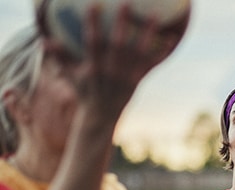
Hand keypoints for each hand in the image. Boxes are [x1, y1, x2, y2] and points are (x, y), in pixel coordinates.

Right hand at [44, 3, 176, 122]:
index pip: (92, 42)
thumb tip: (45, 41)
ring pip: (138, 53)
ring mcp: (127, 76)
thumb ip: (61, 57)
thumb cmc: (85, 91)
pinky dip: (161, 52)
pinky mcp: (138, 80)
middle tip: (126, 3)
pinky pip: (151, 64)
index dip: (92, 24)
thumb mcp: (71, 75)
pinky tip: (171, 39)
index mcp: (94, 67)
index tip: (94, 5)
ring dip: (147, 34)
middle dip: (122, 23)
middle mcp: (111, 71)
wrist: (102, 115)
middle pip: (118, 44)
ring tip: (154, 16)